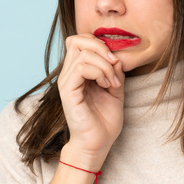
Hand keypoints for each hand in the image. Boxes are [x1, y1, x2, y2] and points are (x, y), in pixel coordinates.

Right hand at [57, 34, 125, 154]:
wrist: (98, 143)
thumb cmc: (104, 120)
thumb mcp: (115, 89)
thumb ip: (115, 71)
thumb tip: (117, 56)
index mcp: (78, 71)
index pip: (80, 41)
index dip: (98, 43)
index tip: (115, 60)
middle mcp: (69, 74)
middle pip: (77, 40)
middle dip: (101, 47)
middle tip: (114, 64)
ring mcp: (66, 82)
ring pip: (82, 54)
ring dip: (104, 65)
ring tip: (113, 82)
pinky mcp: (68, 92)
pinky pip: (80, 68)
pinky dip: (99, 72)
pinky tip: (107, 86)